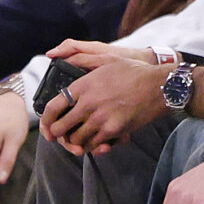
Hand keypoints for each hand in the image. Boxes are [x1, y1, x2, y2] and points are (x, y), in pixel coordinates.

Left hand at [40, 41, 166, 154]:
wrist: (158, 86)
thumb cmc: (133, 72)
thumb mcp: (105, 60)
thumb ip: (81, 61)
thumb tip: (58, 56)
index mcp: (82, 86)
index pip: (53, 107)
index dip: (45, 120)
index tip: (46, 126)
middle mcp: (88, 104)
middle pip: (61, 128)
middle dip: (57, 135)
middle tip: (60, 137)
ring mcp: (101, 119)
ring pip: (76, 140)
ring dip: (74, 142)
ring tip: (77, 140)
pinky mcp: (114, 131)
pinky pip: (95, 146)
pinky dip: (92, 147)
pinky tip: (94, 143)